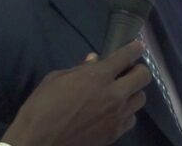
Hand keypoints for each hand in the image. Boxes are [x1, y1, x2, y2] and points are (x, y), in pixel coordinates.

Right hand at [1, 41, 150, 145]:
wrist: (38, 143)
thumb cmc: (41, 107)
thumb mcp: (56, 79)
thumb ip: (80, 69)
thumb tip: (94, 60)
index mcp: (98, 76)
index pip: (126, 56)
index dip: (135, 48)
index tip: (137, 46)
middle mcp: (114, 94)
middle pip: (143, 76)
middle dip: (138, 70)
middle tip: (128, 71)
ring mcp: (117, 116)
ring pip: (141, 98)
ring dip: (133, 92)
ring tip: (121, 93)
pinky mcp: (115, 133)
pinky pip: (132, 118)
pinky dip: (127, 112)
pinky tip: (115, 112)